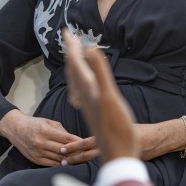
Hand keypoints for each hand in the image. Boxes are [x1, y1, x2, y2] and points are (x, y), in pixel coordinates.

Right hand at [0, 110, 81, 166]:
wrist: (15, 129)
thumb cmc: (34, 124)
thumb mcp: (48, 122)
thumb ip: (62, 131)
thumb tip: (76, 140)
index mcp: (45, 130)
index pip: (66, 139)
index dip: (78, 143)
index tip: (87, 145)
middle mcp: (40, 142)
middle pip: (63, 150)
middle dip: (76, 153)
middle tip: (87, 154)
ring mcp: (37, 152)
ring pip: (58, 159)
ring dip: (70, 160)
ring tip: (80, 160)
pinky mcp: (35, 159)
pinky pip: (52, 164)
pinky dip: (61, 164)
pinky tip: (67, 162)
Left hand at [63, 29, 139, 162]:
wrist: (119, 154)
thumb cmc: (117, 128)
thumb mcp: (109, 97)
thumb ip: (100, 73)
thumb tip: (88, 48)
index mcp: (88, 89)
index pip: (75, 63)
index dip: (71, 46)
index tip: (66, 30)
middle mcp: (85, 96)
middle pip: (73, 70)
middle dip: (71, 53)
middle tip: (68, 37)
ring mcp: (88, 105)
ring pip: (76, 81)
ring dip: (74, 66)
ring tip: (74, 56)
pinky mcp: (93, 112)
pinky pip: (82, 92)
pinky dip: (81, 81)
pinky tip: (84, 85)